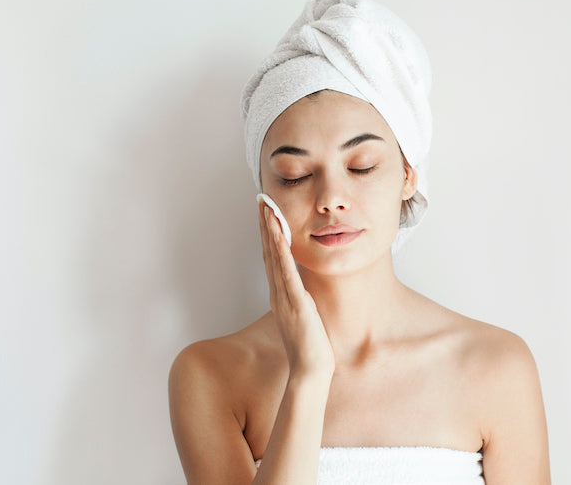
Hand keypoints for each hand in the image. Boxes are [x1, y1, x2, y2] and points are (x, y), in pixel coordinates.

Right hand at [258, 202, 334, 379]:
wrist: (310, 370)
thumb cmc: (310, 347)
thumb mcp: (304, 316)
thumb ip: (301, 300)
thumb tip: (304, 287)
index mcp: (280, 295)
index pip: (271, 258)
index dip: (268, 235)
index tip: (266, 214)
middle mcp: (278, 293)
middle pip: (268, 253)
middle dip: (265, 226)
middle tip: (261, 201)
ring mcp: (284, 298)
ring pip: (274, 258)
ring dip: (270, 232)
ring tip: (267, 209)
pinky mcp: (295, 303)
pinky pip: (287, 273)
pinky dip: (281, 253)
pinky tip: (280, 236)